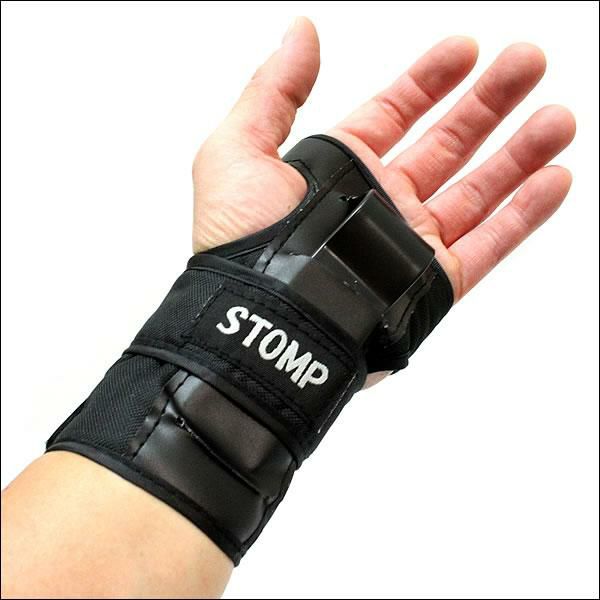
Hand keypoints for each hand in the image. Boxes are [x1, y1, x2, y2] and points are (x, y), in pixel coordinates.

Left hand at [192, 17, 574, 301]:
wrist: (259, 325)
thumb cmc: (240, 243)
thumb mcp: (237, 151)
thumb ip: (273, 91)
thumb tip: (300, 34)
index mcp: (339, 169)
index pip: (396, 112)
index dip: (431, 79)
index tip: (466, 48)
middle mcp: (379, 203)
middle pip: (447, 143)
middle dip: (489, 102)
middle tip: (528, 62)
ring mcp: (408, 244)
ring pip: (477, 191)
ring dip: (519, 154)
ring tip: (556, 118)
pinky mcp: (430, 286)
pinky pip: (487, 246)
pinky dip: (522, 215)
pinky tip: (553, 180)